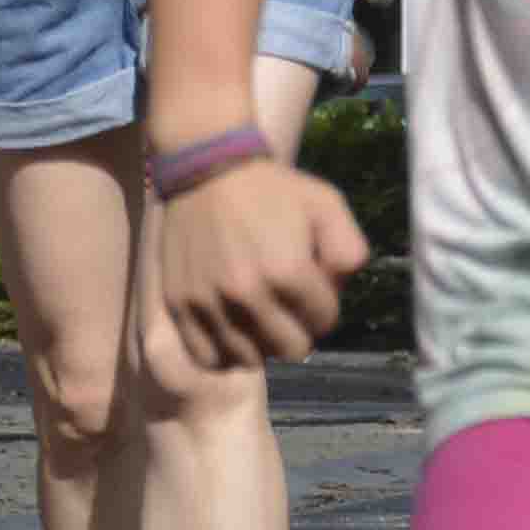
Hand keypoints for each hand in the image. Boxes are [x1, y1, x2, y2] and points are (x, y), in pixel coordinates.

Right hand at [154, 159, 363, 367]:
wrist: (206, 169)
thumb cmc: (272, 189)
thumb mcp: (327, 205)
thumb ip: (349, 251)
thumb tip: (339, 292)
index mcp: (288, 271)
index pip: (324, 321)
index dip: (325, 304)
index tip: (313, 287)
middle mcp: (247, 294)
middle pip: (291, 349)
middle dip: (298, 329)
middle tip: (288, 306)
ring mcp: (210, 303)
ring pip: (250, 360)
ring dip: (261, 343)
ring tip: (259, 317)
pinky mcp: (180, 305)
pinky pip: (207, 357)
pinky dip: (224, 352)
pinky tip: (231, 330)